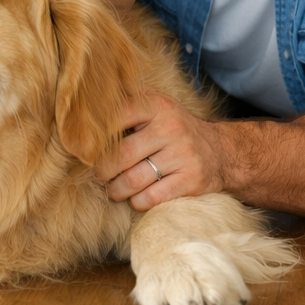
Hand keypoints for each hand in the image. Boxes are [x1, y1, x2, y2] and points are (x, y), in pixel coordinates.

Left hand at [96, 91, 226, 210]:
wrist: (221, 152)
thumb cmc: (174, 128)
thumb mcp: (157, 106)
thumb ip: (128, 102)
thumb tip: (85, 109)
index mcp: (157, 106)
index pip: (119, 115)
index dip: (97, 133)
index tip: (83, 146)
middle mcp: (170, 128)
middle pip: (122, 154)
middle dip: (103, 169)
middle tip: (97, 174)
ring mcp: (182, 155)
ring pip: (134, 179)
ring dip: (116, 189)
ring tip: (111, 189)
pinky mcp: (190, 181)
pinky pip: (152, 197)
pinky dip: (136, 201)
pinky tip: (133, 198)